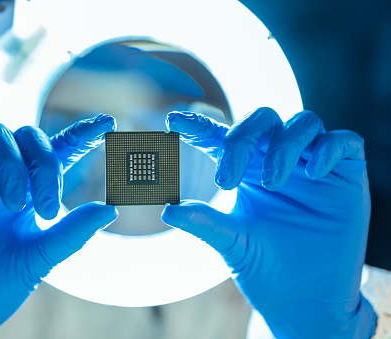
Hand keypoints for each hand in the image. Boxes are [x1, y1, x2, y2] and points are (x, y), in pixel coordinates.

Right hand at [0, 114, 117, 338]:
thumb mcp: (41, 255)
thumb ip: (73, 231)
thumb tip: (112, 208)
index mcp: (32, 188)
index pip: (59, 149)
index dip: (82, 133)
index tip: (108, 123)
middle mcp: (4, 173)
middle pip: (29, 136)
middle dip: (44, 164)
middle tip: (47, 207)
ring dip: (11, 163)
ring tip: (13, 203)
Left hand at [162, 109, 376, 337]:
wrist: (305, 297)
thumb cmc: (265, 264)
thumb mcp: (232, 242)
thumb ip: (204, 223)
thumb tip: (167, 210)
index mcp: (245, 170)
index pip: (222, 138)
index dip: (200, 126)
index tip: (174, 121)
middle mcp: (277, 159)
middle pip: (261, 120)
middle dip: (241, 139)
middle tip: (226, 179)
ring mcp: (312, 164)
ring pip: (303, 123)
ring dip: (284, 146)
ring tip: (273, 183)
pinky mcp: (346, 175)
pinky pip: (344, 141)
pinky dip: (328, 149)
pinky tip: (315, 173)